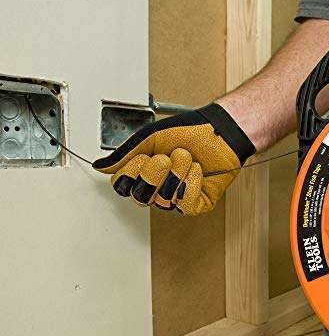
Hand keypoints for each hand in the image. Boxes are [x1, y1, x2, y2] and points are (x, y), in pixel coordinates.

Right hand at [93, 103, 254, 214]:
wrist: (220, 132)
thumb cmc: (190, 131)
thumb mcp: (151, 137)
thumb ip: (125, 154)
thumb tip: (100, 166)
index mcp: (142, 172)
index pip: (121, 186)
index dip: (132, 172)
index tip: (145, 156)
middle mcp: (157, 188)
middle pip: (140, 197)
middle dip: (154, 174)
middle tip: (167, 157)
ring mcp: (176, 198)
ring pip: (163, 200)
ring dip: (177, 173)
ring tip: (186, 158)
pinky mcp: (195, 204)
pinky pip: (184, 204)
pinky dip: (191, 182)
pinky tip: (197, 170)